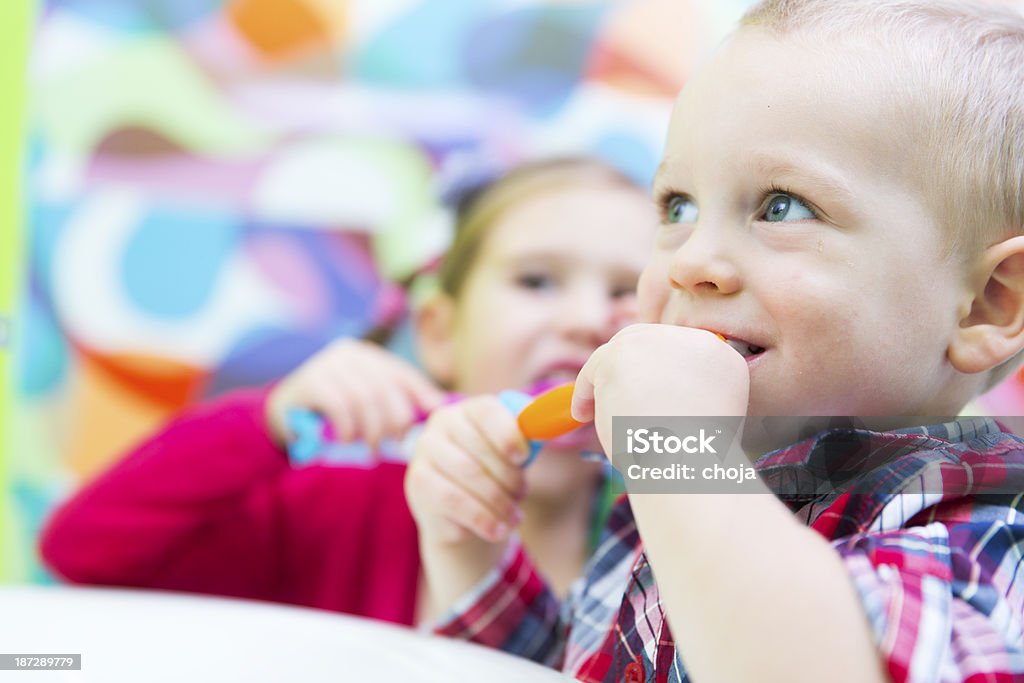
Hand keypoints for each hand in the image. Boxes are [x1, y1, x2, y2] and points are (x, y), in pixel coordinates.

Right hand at [266, 338, 445, 448]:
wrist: (283, 414)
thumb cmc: (334, 413)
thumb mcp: (366, 404)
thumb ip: (396, 401)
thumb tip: (439, 406)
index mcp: (368, 355)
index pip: (403, 373)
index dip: (420, 396)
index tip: (430, 420)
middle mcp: (349, 353)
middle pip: (386, 389)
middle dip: (394, 421)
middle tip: (393, 445)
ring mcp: (327, 364)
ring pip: (364, 400)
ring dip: (370, 431)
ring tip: (370, 451)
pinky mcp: (309, 381)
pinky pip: (340, 407)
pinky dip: (348, 428)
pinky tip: (347, 441)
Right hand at [405, 396, 530, 618]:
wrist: (460, 515)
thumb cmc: (492, 476)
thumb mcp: (512, 456)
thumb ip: (527, 438)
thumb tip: (549, 425)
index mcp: (467, 410)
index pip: (487, 412)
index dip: (508, 434)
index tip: (524, 457)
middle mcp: (440, 426)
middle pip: (480, 450)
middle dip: (509, 478)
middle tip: (522, 494)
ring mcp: (424, 455)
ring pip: (470, 477)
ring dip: (499, 502)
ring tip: (513, 517)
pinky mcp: (419, 486)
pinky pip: (456, 502)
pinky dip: (484, 518)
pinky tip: (498, 529)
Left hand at [571, 324, 749, 457]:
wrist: (687, 464)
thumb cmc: (693, 460)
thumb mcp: (702, 419)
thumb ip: (682, 394)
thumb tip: (645, 393)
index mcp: (720, 355)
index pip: (678, 351)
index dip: (654, 371)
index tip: (642, 394)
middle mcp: (693, 339)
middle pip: (648, 342)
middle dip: (626, 366)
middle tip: (613, 395)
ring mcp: (657, 342)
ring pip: (620, 352)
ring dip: (606, 379)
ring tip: (595, 408)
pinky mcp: (621, 354)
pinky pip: (594, 368)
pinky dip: (585, 392)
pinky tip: (582, 413)